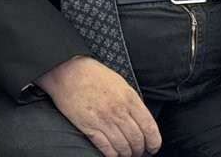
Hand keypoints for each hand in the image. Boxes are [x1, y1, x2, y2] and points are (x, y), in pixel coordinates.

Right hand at [37, 57, 160, 156]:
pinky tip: (113, 153)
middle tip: (138, 151)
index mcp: (129, 98)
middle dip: (139, 149)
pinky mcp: (89, 127)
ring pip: (123, 147)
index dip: (154, 141)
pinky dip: (112, 155)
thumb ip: (131, 100)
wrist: (66, 71)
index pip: (149, 126)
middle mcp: (118, 111)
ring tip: (125, 153)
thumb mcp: (119, 82)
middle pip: (137, 140)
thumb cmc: (92, 74)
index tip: (153, 147)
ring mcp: (103, 120)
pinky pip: (106, 148)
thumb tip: (140, 119)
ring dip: (126, 153)